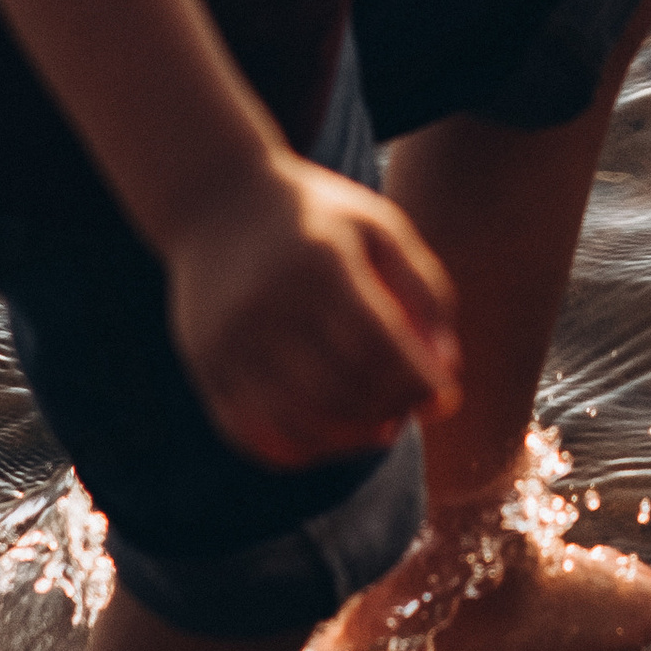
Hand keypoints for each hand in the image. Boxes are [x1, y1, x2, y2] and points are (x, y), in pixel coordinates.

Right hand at [166, 152, 461, 470]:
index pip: (378, 347)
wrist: (214, 201)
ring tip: (378, 425)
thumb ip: (425, 293)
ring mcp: (229, 338)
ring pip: (300, 424)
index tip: (443, 397)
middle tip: (410, 409)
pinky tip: (330, 432)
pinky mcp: (204, 364)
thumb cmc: (318, 220)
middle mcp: (267, 302)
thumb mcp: (380, 229)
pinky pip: (254, 434)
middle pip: (342, 391)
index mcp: (319, 261)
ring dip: (351, 439)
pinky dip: (301, 449)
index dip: (419, 384)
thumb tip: (446, 370)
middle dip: (391, 412)